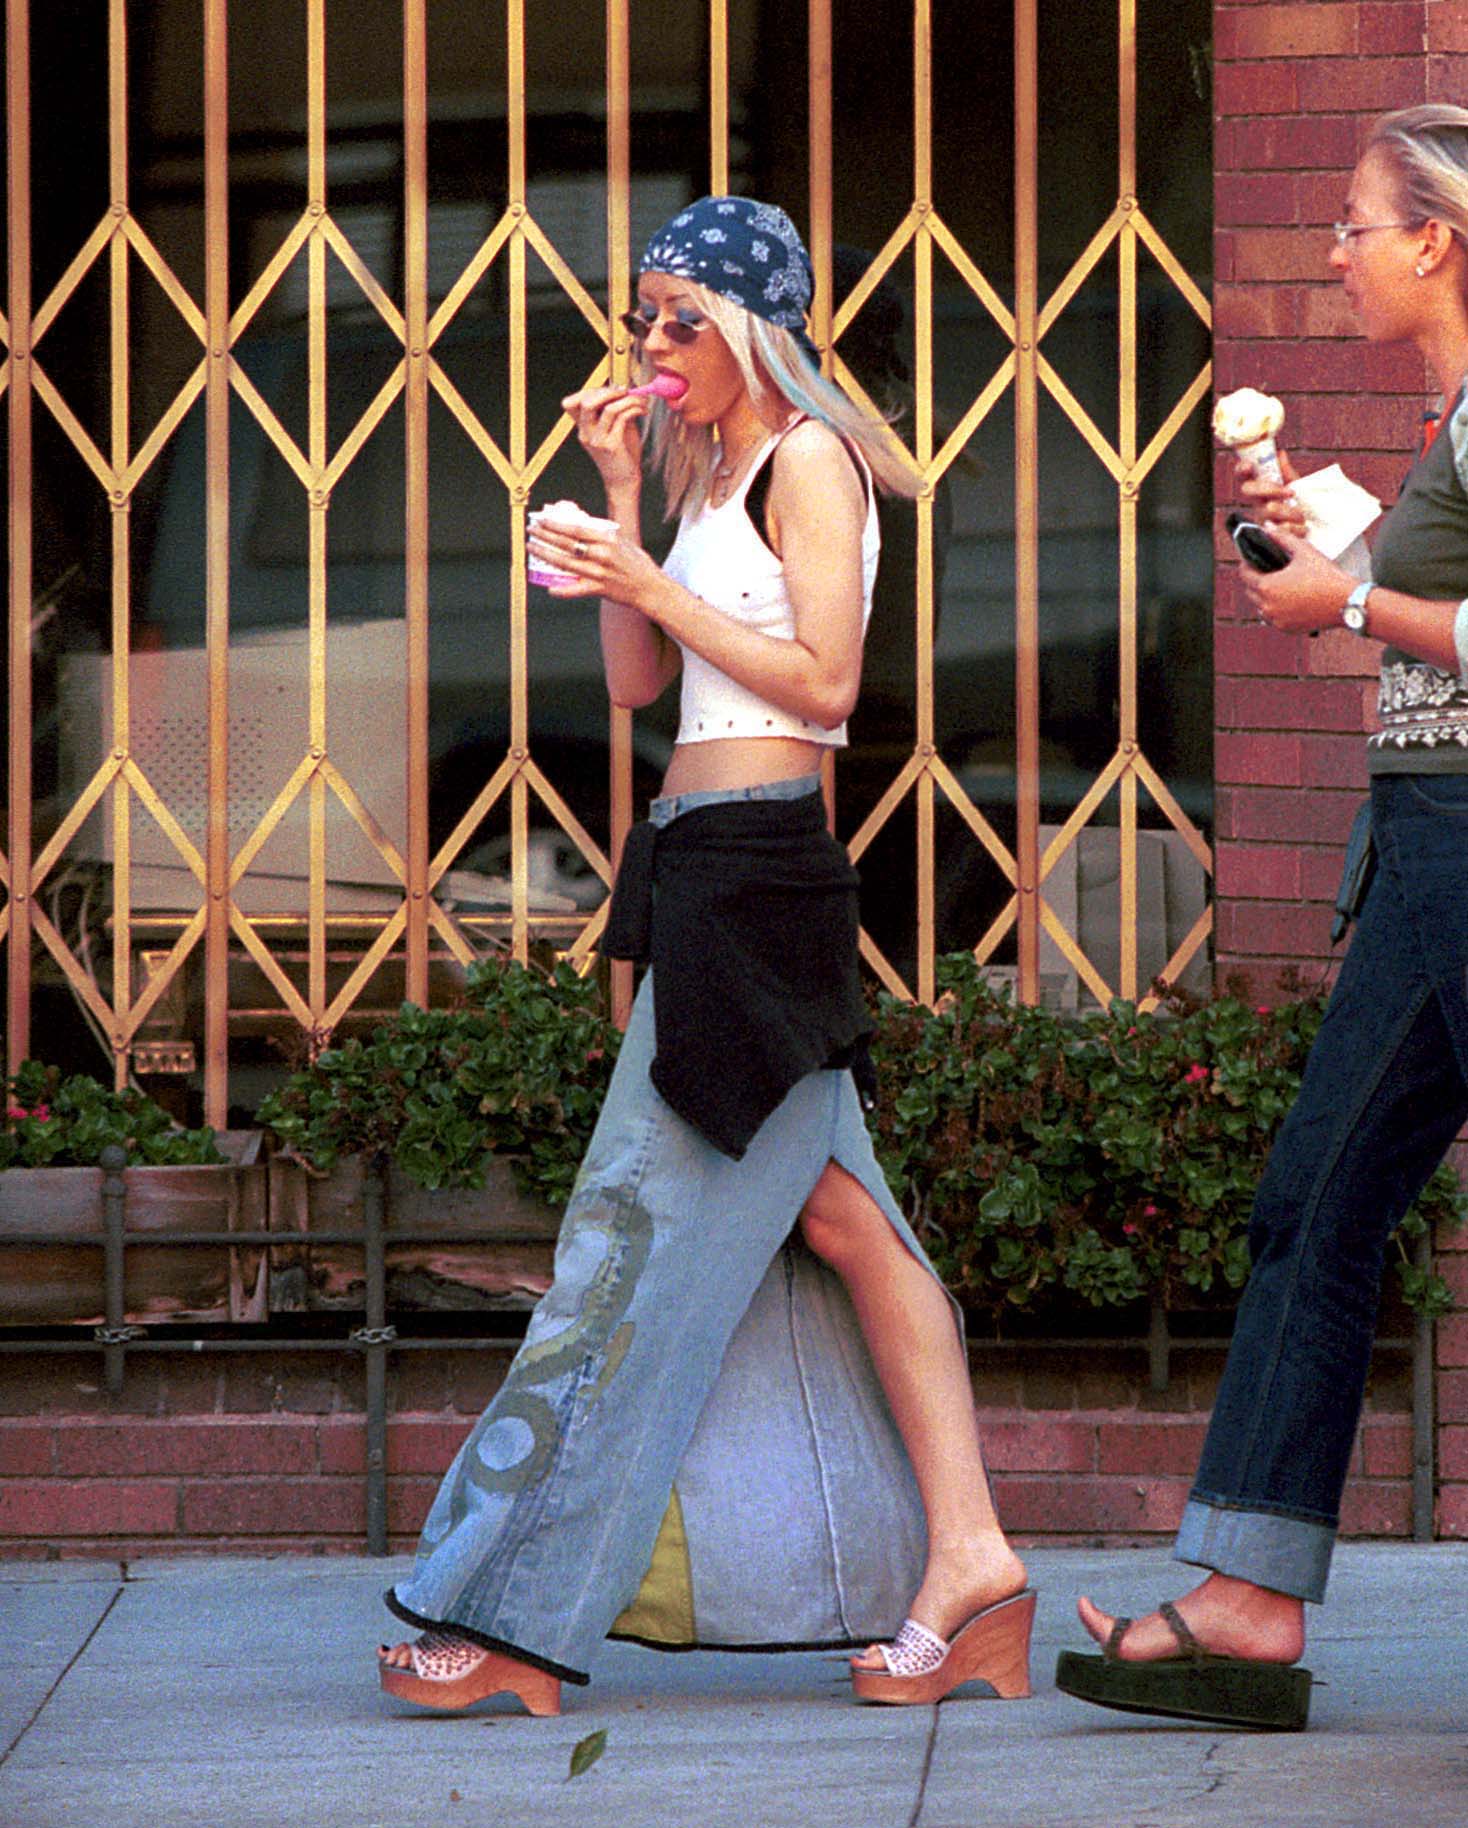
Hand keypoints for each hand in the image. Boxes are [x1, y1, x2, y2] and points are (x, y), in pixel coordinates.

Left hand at [527, 513, 665, 613]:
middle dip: (545, 536)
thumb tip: (577, 522)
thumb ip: (600, 533)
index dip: (555, 524)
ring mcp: (600, 573)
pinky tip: (549, 587)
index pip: (575, 528)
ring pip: (566, 563)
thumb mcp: (620, 540)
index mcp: (608, 538)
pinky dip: (562, 590)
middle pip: (566, 544)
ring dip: (546, 555)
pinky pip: (576, 590)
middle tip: (531, 531)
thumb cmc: (635, 562)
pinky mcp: (600, 589)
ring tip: (532, 548)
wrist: (650, 587)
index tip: (541, 520)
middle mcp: (602, 554)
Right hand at [560, 384, 646, 492]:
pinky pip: (622, 418)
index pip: (572, 402)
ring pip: (608, 408)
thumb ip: (615, 411)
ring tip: (641, 401)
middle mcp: (586, 434)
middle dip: (609, 391)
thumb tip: (625, 390)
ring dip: (628, 399)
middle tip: (626, 392)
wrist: (624, 482)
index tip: (612, 391)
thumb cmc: (622, 454)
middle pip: (586, 402)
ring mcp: (597, 440)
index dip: (591, 391)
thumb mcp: (616, 428)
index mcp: (583, 429)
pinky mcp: (611, 446)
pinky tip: (642, 411)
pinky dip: (634, 409)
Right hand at [1236, 446, 1305, 537]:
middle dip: (1270, 488)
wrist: (1312, 529)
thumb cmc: (1299, 506)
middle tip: (1289, 492)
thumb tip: (1280, 454)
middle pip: (1248, 490)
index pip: (1243, 476)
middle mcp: (1257, 503)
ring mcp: (1261, 519)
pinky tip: (1300, 528)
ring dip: (1290, 511)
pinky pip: (1281, 528)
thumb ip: (1287, 472)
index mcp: (1261, 489)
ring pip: (1268, 509)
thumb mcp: (1295, 486)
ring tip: (1301, 516)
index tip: (1248, 466)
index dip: (1241, 468)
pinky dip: (1295, 528)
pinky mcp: (1269, 537)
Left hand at [1238, 527, 1353, 633]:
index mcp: (1267, 586)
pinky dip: (1276, 609)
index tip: (1251, 558)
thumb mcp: (1304, 551)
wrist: (1347, 601)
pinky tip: (1286, 599)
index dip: (1246, 564)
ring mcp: (1276, 620)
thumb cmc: (1326, 575)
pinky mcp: (1286, 628)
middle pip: (1250, 591)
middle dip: (1255, 580)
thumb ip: (1282, 538)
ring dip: (1264, 596)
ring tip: (1277, 584)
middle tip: (1266, 569)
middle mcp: (1267, 606)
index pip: (1244, 574)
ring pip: (1260, 606)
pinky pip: (1273, 618)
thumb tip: (1267, 527)